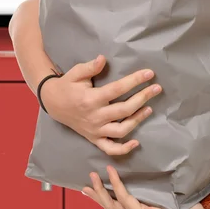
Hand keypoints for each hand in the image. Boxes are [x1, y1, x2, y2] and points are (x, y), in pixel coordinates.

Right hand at [40, 55, 161, 155]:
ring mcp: (95, 130)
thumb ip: (90, 67)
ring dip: (137, 120)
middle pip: (124, 109)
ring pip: (121, 130)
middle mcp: (95, 116)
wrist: (52, 103)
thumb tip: (103, 59)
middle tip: (157, 88)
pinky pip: (110, 148)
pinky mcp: (94, 139)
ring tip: (149, 109)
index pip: (118, 89)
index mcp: (91, 98)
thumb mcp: (76, 73)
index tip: (149, 73)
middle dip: (143, 97)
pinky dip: (123, 149)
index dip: (135, 81)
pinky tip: (136, 143)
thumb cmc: (67, 85)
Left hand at [82, 165, 209, 208]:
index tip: (109, 169)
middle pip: (112, 205)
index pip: (125, 199)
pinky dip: (109, 198)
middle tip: (91, 176)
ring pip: (113, 207)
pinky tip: (104, 193)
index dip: (115, 185)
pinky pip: (120, 205)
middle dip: (99, 192)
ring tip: (87, 186)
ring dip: (100, 196)